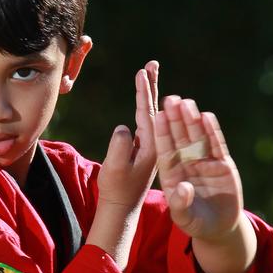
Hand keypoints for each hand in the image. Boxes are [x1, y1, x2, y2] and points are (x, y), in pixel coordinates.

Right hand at [96, 61, 158, 210]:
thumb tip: (123, 127)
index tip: (142, 73)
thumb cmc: (117, 190)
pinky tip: (145, 100)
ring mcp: (152, 146)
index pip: (150, 114)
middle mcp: (157, 144)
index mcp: (154, 148)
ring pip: (153, 114)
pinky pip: (147, 123)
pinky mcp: (146, 149)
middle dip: (152, 86)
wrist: (121, 208)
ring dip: (150, 94)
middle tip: (152, 64)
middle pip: (156, 109)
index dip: (145, 93)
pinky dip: (145, 108)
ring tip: (148, 74)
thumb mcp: (115, 169)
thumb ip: (119, 147)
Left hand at [155, 96, 242, 240]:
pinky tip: (206, 116)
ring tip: (186, 102)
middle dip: (174, 119)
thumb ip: (180, 205)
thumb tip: (183, 188)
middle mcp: (187, 163)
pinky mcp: (223, 165)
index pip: (165, 149)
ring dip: (191, 120)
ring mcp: (204, 162)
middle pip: (180, 137)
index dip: (161, 133)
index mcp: (172, 173)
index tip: (156, 115)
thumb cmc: (195, 224)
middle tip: (169, 99)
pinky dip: (212, 131)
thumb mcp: (184, 219)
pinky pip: (216, 145)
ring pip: (197, 137)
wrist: (219, 229)